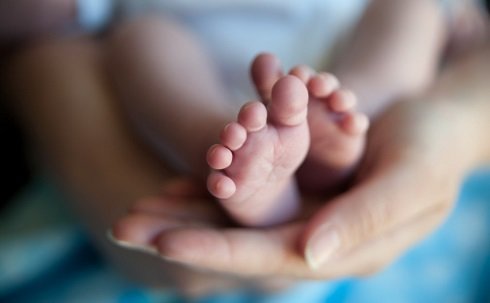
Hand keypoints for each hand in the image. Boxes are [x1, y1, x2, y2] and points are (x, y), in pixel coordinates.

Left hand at [112, 98, 466, 278]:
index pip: (271, 258)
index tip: (165, 244)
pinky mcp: (297, 192)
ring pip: (234, 221)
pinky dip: (210, 193)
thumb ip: (366, 218)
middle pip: (240, 244)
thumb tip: (309, 253)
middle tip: (125, 227)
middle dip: (183, 236)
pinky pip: (246, 196)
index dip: (219, 251)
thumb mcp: (412, 178)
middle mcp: (316, 240)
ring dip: (184, 215)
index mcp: (346, 249)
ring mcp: (303, 216)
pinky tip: (175, 187)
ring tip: (135, 209)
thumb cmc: (432, 148)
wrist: (433, 125)